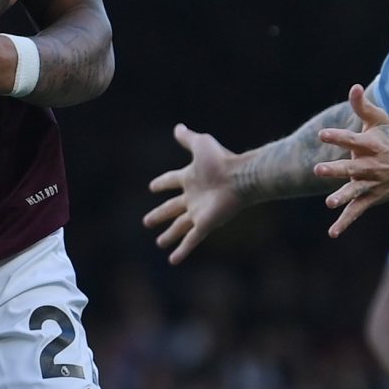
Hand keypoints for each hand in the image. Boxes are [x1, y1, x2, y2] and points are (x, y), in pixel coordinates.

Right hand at [145, 123, 244, 263]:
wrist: (241, 178)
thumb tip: (178, 127)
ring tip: (159, 243)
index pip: (172, 181)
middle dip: (159, 215)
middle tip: (146, 222)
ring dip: (169, 235)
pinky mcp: (204, 225)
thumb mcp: (201, 145)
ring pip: (179, 227)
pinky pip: (190, 240)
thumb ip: (188, 138)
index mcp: (190, 178)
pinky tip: (172, 261)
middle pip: (172, 208)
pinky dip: (182, 250)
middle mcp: (193, 197)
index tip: (152, 187)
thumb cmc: (222, 161)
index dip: (162, 183)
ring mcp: (198, 212)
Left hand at [315, 85, 388, 237]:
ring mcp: (372, 184)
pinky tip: (332, 233)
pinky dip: (345, 222)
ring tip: (329, 202)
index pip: (353, 140)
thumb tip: (353, 86)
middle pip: (353, 168)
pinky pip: (357, 211)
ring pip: (356, 192)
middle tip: (318, 169)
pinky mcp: (371, 198)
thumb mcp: (380, 121)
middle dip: (337, 170)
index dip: (338, 137)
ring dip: (343, 197)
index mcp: (372, 146)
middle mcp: (372, 166)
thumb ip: (363, 107)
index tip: (322, 134)